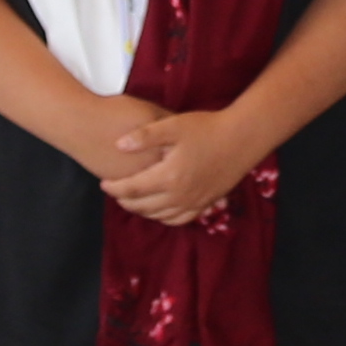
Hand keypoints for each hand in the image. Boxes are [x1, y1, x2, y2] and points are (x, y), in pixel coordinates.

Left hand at [91, 101, 259, 230]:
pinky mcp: (206, 204)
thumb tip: (118, 145)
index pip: (131, 189)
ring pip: (159, 216)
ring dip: (142, 211)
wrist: (242, 138)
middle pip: (143, 207)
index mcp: (168, 176)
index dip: (114, 188)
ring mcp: (194, 202)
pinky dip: (164, 218)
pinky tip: (159, 210)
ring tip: (133, 201)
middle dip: (125, 201)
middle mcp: (179, 195)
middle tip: (115, 192)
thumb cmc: (207, 128)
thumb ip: (144, 136)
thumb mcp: (173, 125)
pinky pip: (179, 219)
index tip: (103, 183)